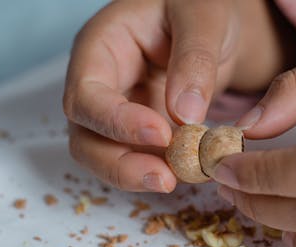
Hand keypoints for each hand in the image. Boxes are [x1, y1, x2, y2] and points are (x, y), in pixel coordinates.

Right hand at [63, 0, 295, 191]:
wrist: (209, 27)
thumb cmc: (197, 8)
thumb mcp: (202, 17)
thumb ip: (195, 58)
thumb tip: (186, 114)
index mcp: (101, 47)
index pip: (86, 95)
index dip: (116, 122)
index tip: (161, 135)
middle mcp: (101, 85)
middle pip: (85, 137)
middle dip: (120, 164)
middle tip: (166, 179)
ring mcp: (117, 112)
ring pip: (106, 157)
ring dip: (138, 175)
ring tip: (181, 179)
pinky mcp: (138, 132)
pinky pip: (137, 160)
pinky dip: (158, 171)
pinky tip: (187, 174)